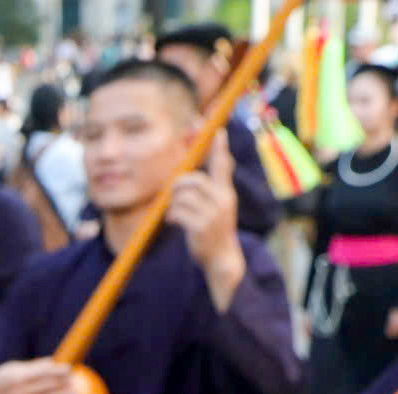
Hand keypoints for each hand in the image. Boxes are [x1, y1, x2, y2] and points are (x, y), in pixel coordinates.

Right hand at [0, 358, 84, 393]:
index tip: (69, 369)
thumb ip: (33, 367)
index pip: (44, 372)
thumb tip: (53, 363)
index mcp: (18, 376)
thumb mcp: (11, 368)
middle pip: (48, 386)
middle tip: (75, 380)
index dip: (58, 371)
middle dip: (64, 383)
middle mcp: (20, 392)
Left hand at [164, 137, 240, 274]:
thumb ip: (210, 192)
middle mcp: (222, 201)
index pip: (223, 166)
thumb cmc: (215, 230)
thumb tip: (187, 180)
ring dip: (173, 204)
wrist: (222, 258)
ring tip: (174, 212)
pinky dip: (171, 215)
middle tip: (174, 195)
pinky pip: (178, 212)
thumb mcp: (219, 207)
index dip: (220, 149)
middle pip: (193, 181)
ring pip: (182, 197)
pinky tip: (173, 221)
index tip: (219, 132)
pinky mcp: (201, 227)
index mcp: (226, 193)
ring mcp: (212, 214)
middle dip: (178, 186)